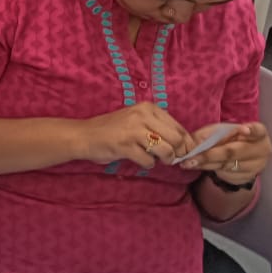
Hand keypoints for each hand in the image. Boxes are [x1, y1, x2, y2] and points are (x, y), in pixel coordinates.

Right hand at [76, 103, 195, 167]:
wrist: (85, 135)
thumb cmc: (113, 130)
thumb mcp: (137, 120)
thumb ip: (159, 128)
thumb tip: (186, 145)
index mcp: (148, 107)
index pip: (179, 127)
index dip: (186, 144)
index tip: (183, 152)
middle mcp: (143, 115)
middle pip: (177, 140)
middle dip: (177, 153)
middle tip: (169, 158)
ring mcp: (134, 130)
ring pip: (166, 151)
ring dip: (164, 160)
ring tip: (155, 158)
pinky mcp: (126, 145)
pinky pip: (149, 161)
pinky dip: (147, 164)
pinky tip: (138, 159)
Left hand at [181, 122, 271, 184]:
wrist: (243, 158)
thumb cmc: (231, 138)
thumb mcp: (222, 131)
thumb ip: (212, 133)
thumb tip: (195, 143)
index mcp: (259, 133)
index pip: (258, 130)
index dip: (251, 130)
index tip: (243, 130)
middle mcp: (261, 149)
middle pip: (234, 151)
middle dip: (209, 155)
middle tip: (191, 157)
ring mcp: (256, 166)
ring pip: (226, 164)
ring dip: (205, 164)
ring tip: (187, 163)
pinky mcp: (247, 177)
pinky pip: (224, 173)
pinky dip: (208, 169)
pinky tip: (196, 166)